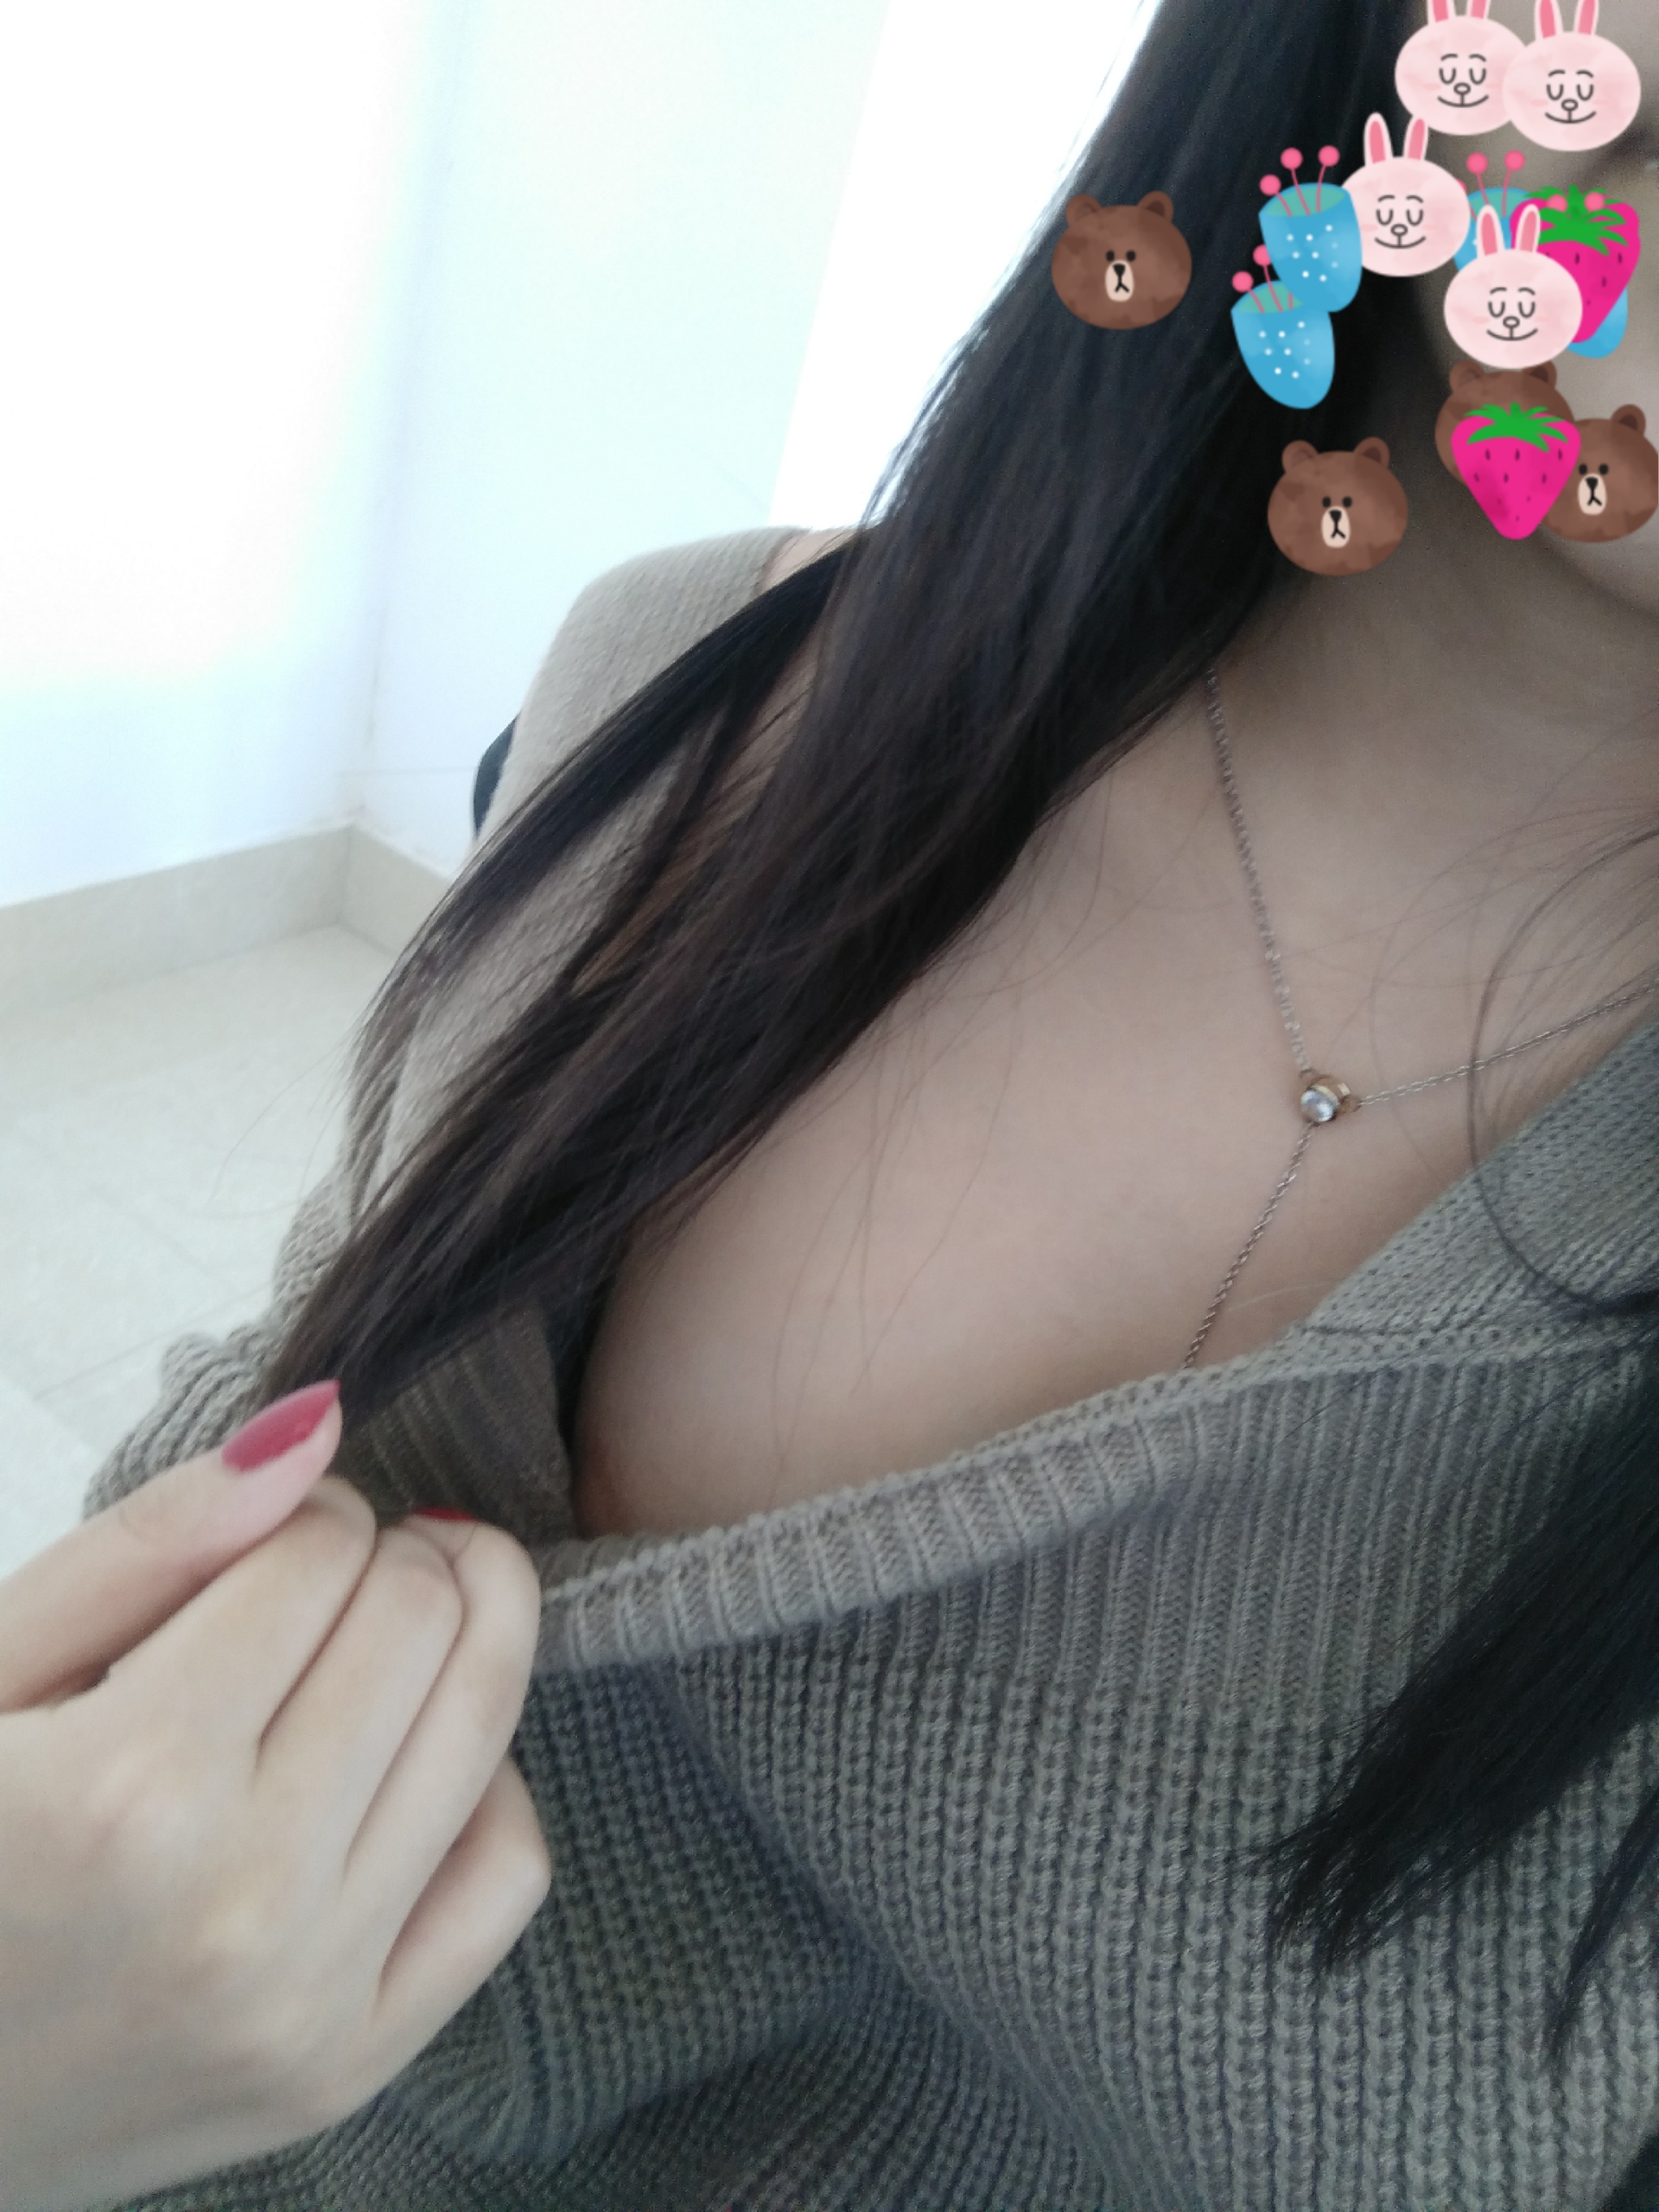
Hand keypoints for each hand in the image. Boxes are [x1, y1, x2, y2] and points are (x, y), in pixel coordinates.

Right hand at [0, 1387, 551, 2211]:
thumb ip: (147, 1543)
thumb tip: (319, 1427)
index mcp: (129, 1787)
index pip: (322, 1553)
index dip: (309, 1512)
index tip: (273, 1534)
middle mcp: (238, 1899)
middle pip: (421, 1626)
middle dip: (392, 1561)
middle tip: (338, 1573)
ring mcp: (303, 1998)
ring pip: (483, 1731)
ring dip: (464, 1636)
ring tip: (405, 1617)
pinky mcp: (344, 2067)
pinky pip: (505, 1876)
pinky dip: (490, 1787)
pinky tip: (417, 1758)